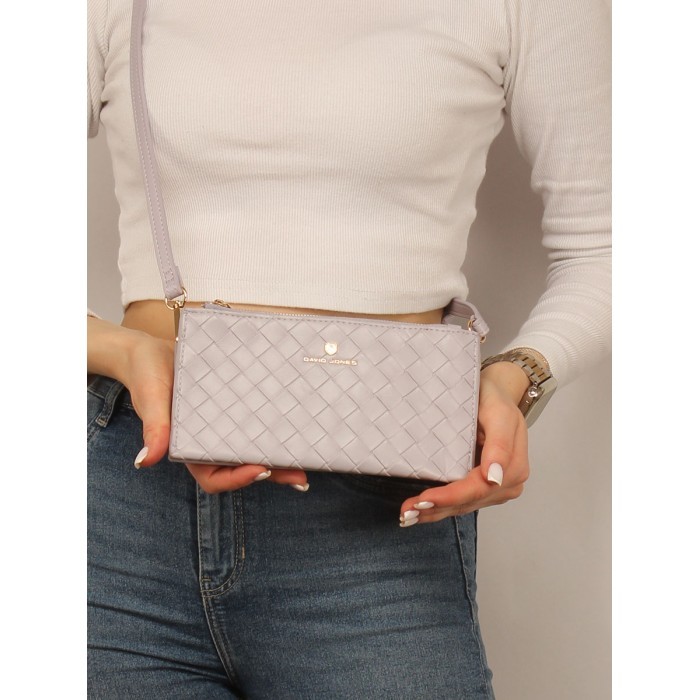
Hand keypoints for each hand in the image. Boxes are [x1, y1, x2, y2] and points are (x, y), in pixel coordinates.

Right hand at [87, 317, 308, 493]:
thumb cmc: (147, 375)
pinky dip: (274, 427)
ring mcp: (224, 426)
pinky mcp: (235, 408)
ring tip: (308, 458)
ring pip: (254, 448)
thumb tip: (145, 461)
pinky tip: (296, 424)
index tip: (262, 470)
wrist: (152, 351)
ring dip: (280, 456)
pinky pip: (256, 422)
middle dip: (273, 473)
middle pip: (244, 468)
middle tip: (301, 476)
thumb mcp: (151, 398)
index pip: (215, 477)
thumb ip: (153, 428)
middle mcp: (209, 442)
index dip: (239, 479)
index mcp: (189, 448)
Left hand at [397, 361, 530, 526]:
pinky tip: (420, 511)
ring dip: (435, 513)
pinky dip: (440, 507)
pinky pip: (461, 502)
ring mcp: (496, 488)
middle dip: (436, 509)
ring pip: (463, 506)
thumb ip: (499, 445)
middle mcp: (507, 483)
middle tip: (406, 513)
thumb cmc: (494, 399)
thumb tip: (494, 477)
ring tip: (407, 516)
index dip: (450, 497)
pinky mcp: (483, 488)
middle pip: (468, 502)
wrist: (496, 392)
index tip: (423, 500)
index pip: (477, 489)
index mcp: (513, 467)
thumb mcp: (499, 414)